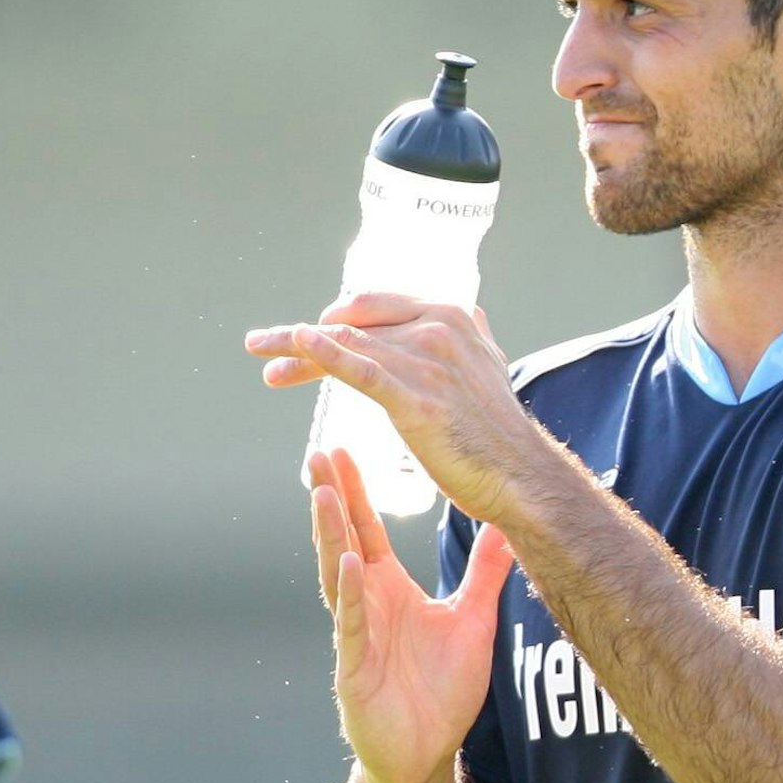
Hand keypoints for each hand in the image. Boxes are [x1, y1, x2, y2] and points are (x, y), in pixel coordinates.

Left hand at [245, 296, 527, 521]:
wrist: (520, 475)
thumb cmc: (498, 431)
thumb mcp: (490, 366)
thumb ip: (474, 337)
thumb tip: (470, 314)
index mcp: (452, 314)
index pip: (376, 306)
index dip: (336, 318)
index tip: (303, 335)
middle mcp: (439, 328)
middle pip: (355, 324)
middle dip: (302, 336)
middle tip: (263, 346)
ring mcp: (428, 361)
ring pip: (350, 345)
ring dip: (296, 350)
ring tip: (264, 360)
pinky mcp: (417, 398)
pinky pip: (363, 370)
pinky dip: (328, 355)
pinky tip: (300, 346)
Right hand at [308, 447, 515, 782]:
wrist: (428, 754)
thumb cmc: (441, 691)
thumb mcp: (473, 619)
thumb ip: (485, 574)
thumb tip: (508, 529)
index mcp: (387, 590)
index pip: (366, 531)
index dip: (355, 492)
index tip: (341, 449)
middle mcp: (365, 605)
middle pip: (343, 542)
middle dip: (331, 499)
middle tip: (318, 453)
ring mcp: (354, 635)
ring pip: (338, 576)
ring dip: (331, 536)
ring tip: (323, 494)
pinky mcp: (353, 669)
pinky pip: (350, 625)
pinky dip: (349, 594)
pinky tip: (348, 562)